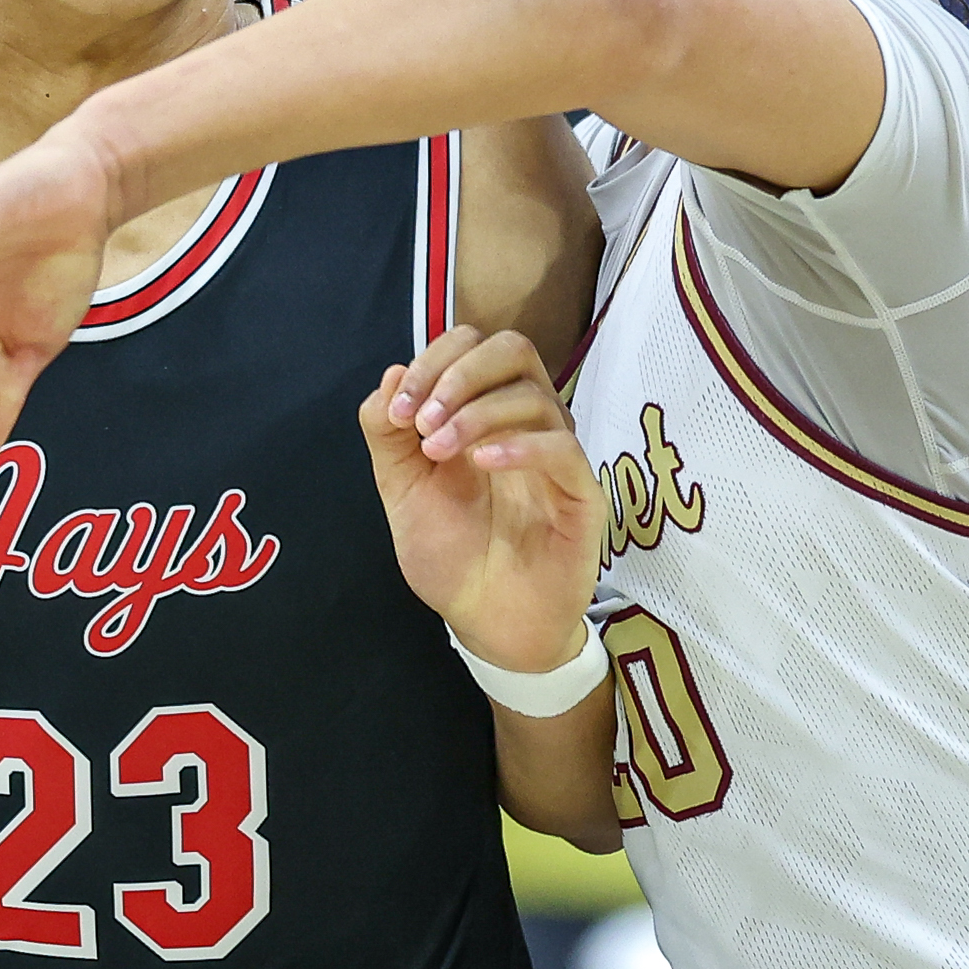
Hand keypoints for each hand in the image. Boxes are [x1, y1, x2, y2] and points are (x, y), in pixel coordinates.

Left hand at [359, 327, 605, 677]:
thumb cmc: (451, 554)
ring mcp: (556, 455)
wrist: (486, 623)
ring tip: (439, 451)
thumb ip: (387, 433)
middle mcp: (524, 422)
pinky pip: (562, 448)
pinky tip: (481, 464)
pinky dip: (518, 445)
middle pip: (512, 349)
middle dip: (458, 373)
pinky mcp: (581, 493)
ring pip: (534, 394)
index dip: (432, 361)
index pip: (471, 345)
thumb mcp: (401, 489)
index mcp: (482, 411)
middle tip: (422, 420)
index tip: (399, 408)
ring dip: (476, 413)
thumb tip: (393, 371)